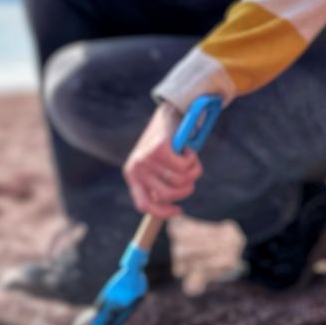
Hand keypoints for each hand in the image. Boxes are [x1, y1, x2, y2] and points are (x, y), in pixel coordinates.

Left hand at [123, 103, 201, 218]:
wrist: (169, 112)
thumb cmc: (167, 141)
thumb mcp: (158, 165)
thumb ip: (160, 182)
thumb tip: (170, 202)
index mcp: (133, 175)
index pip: (144, 205)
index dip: (163, 212)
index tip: (179, 210)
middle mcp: (136, 169)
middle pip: (168, 195)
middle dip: (186, 187)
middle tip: (191, 175)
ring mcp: (146, 159)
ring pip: (179, 180)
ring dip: (192, 171)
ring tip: (189, 158)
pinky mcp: (159, 149)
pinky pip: (184, 167)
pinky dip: (192, 160)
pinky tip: (188, 150)